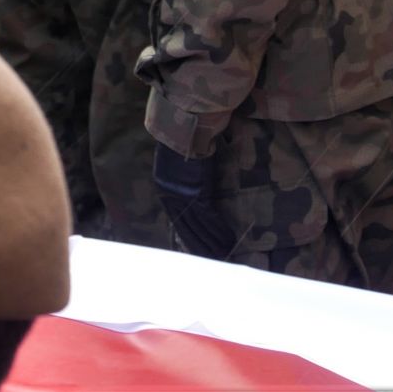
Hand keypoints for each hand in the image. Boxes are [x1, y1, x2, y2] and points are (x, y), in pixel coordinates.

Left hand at [153, 145, 236, 259]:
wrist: (181, 133)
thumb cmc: (179, 145)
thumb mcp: (174, 168)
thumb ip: (181, 183)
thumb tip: (191, 193)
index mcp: (165, 191)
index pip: (178, 221)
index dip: (189, 237)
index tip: (198, 250)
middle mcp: (171, 198)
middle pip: (188, 228)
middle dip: (202, 245)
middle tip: (214, 259)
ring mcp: (183, 197)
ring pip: (199, 226)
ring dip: (213, 241)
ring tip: (225, 252)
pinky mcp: (196, 193)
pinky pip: (208, 218)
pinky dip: (218, 229)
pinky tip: (227, 239)